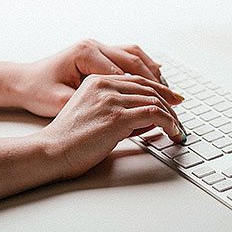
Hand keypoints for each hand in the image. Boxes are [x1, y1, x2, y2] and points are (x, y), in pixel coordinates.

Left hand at [17, 39, 165, 116]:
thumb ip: (94, 105)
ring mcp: (98, 46)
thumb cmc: (38, 91)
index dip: (146, 93)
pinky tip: (157, 79)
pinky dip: (146, 67)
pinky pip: (130, 55)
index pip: (125, 74)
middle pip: (136, 61)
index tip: (162, 108)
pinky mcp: (100, 52)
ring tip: (170, 91)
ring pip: (136, 55)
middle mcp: (94, 45)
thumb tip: (123, 113)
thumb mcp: (62, 102)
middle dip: (159, 83)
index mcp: (86, 53)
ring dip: (155, 73)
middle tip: (176, 100)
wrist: (22, 80)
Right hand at [38, 74, 185, 179]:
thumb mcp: (95, 114)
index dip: (159, 89)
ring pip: (153, 100)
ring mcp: (111, 100)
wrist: (52, 151)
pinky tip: (172, 131)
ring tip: (176, 128)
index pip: (138, 80)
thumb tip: (149, 118)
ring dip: (170, 115)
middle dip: (169, 102)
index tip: (173, 98)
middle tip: (179, 115)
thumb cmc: (71, 138)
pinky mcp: (117, 117)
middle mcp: (105, 86)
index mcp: (97, 81)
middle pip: (148, 88)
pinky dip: (167, 122)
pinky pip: (153, 114)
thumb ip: (120, 110)